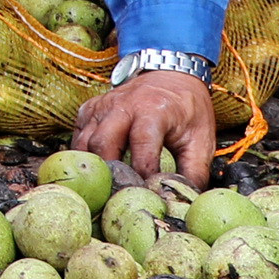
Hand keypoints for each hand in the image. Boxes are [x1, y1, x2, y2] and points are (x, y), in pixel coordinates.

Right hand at [73, 68, 216, 186]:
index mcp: (153, 110)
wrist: (171, 75)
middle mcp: (123, 105)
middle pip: (102, 143)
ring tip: (105, 187)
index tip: (147, 194)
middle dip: (108, 174)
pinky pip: (78, 136)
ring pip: (84, 142)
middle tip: (118, 195)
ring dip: (92, 167)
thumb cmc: (187, 109)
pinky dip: (84, 156)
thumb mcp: (201, 139)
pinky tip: (97, 168)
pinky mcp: (90, 109)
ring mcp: (102, 105)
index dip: (143, 174)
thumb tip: (185, 203)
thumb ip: (193, 172)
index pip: (141, 145)